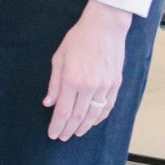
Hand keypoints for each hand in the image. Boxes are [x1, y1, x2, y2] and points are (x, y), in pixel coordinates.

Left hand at [44, 0, 132, 140]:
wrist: (104, 28)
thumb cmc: (77, 40)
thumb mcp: (58, 58)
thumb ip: (54, 83)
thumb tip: (48, 103)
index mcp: (72, 80)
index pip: (63, 111)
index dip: (57, 125)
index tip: (53, 134)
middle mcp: (89, 86)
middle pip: (78, 116)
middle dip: (69, 129)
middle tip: (62, 137)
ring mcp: (105, 86)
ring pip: (94, 114)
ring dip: (84, 127)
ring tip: (76, 133)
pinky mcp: (116, 84)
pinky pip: (108, 106)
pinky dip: (99, 117)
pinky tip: (92, 122)